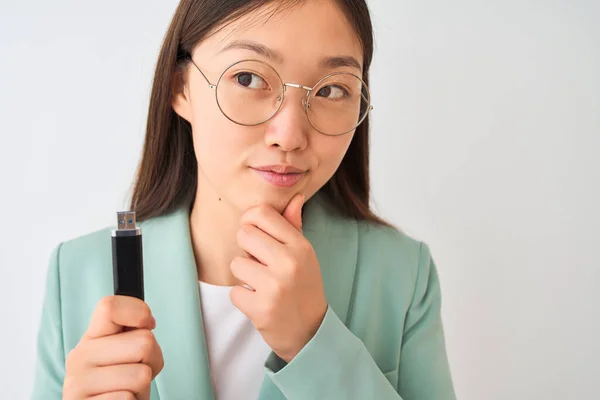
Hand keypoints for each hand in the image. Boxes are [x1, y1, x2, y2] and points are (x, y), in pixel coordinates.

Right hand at [63, 296, 163, 399]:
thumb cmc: (122, 385)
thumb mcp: (126, 354)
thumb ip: (133, 335)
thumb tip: (147, 323)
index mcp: (91, 337)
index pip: (110, 306)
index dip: (140, 312)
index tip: (149, 325)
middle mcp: (79, 357)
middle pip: (143, 342)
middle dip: (151, 361)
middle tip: (137, 373)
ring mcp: (77, 384)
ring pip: (141, 375)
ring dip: (143, 387)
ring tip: (129, 391)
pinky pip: (128, 399)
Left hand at [230, 193, 327, 361]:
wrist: (310, 332)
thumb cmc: (304, 287)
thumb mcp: (305, 255)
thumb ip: (293, 227)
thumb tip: (294, 197)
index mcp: (300, 245)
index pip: (262, 213)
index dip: (250, 221)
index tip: (254, 234)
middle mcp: (289, 261)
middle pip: (244, 234)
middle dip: (247, 249)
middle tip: (261, 265)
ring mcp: (275, 285)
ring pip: (236, 263)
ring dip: (244, 276)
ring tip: (262, 285)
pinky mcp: (261, 308)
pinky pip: (234, 291)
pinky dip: (243, 298)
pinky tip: (260, 302)